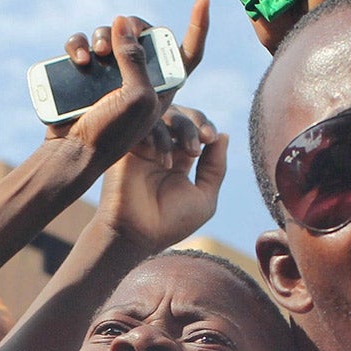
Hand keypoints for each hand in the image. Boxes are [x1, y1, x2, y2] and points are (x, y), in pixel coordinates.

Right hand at [48, 0, 208, 170]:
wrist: (73, 153)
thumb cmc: (111, 133)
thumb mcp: (137, 95)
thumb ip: (135, 57)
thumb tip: (123, 23)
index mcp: (163, 84)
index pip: (188, 51)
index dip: (199, 26)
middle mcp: (139, 76)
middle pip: (141, 34)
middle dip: (131, 29)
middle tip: (118, 39)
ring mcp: (110, 73)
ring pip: (109, 35)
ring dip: (101, 37)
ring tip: (94, 56)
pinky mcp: (85, 73)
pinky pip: (82, 44)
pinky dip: (78, 45)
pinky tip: (78, 58)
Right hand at [93, 106, 226, 255]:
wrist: (137, 235)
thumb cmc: (170, 223)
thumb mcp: (204, 197)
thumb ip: (216, 167)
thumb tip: (223, 135)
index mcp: (180, 157)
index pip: (195, 127)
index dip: (205, 126)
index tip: (211, 138)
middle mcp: (161, 147)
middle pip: (179, 114)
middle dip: (195, 121)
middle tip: (204, 137)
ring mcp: (144, 145)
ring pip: (162, 115)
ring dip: (181, 128)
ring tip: (189, 153)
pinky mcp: (127, 146)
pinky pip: (143, 125)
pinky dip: (158, 135)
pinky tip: (163, 160)